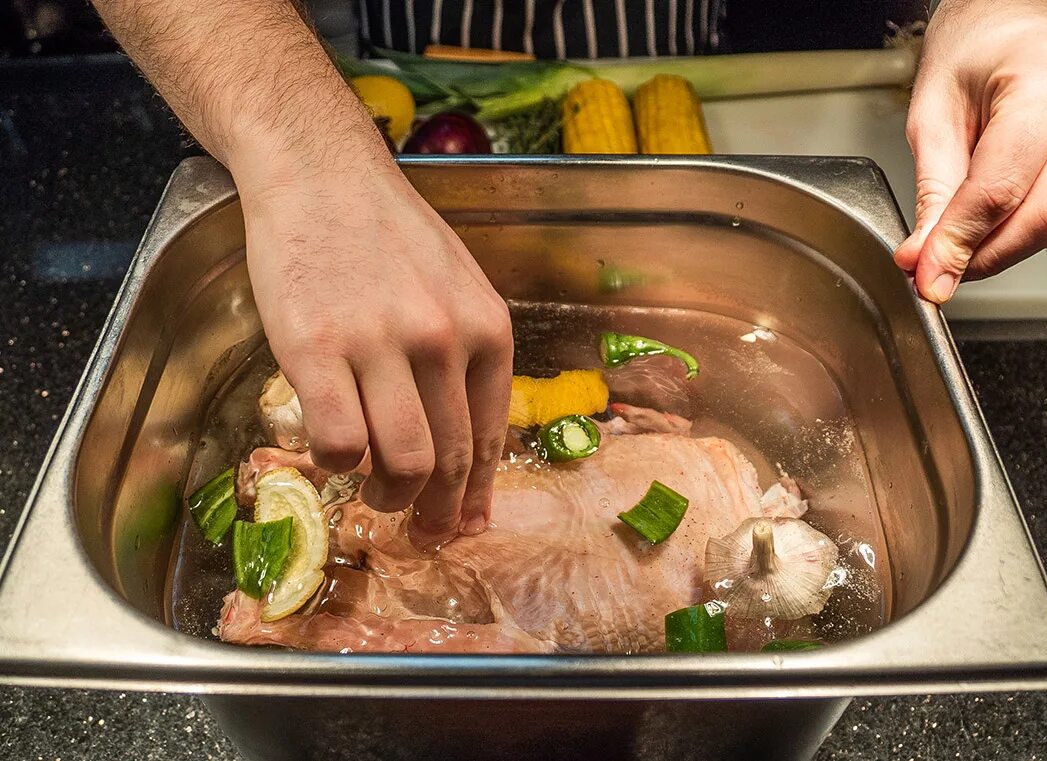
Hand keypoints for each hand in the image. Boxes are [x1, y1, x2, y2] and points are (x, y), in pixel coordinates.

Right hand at [235, 141, 512, 550]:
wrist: (320, 174)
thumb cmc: (389, 232)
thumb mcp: (457, 285)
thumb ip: (469, 354)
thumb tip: (468, 432)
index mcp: (486, 327)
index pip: (491, 435)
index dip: (480, 494)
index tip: (469, 525)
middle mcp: (443, 340)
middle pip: (451, 460)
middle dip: (437, 513)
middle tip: (421, 533)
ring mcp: (380, 346)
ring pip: (402, 463)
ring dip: (389, 497)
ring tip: (376, 496)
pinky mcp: (316, 350)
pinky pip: (338, 444)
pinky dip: (337, 466)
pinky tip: (332, 455)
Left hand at [894, 0, 1046, 301]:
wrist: (1009, 15)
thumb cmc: (971, 50)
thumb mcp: (931, 116)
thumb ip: (933, 193)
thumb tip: (926, 258)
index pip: (1003, 187)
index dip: (962, 242)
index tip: (930, 276)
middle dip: (990, 254)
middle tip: (942, 266)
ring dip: (1017, 247)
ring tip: (971, 235)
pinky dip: (1043, 231)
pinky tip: (1008, 217)